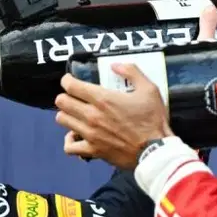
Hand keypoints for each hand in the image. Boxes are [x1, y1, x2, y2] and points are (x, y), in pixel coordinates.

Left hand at [52, 3, 216, 168]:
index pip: (71, 85)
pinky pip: (69, 147)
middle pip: (61, 101)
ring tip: (76, 114)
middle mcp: (91, 115)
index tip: (71, 80)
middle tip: (74, 97)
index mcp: (103, 99)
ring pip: (62, 120)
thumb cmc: (153, 121)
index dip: (68, 80)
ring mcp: (90, 134)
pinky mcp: (92, 150)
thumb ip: (132, 72)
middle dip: (66, 96)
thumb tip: (115, 65)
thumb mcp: (149, 89)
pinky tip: (76, 136)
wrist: (155, 151)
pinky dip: (70, 141)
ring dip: (67, 115)